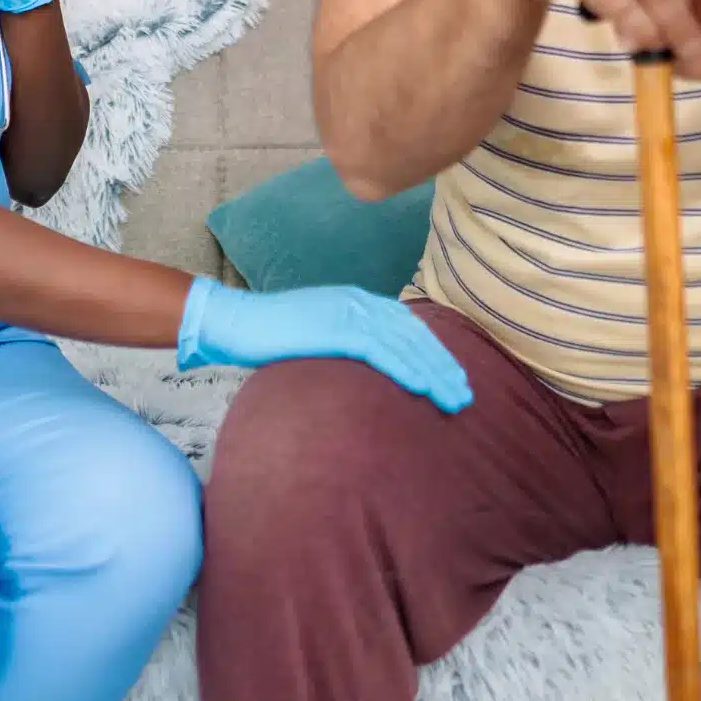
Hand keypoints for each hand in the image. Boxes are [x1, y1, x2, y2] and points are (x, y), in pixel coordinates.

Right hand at [175, 277, 471, 412]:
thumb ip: (344, 344)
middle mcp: (359, 302)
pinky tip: (424, 387)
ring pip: (404, 344)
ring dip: (434, 372)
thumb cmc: (269, 336)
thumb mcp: (316, 335)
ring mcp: (347, 313)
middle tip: (466, 394)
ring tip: (455, 399)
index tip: (454, 377)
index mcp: (357, 301)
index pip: (408, 327)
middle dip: (444, 365)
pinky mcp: (335, 329)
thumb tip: (366, 371)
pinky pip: (380, 351)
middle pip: (414, 334)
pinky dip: (406, 368)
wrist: (234, 322)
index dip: (435, 352)